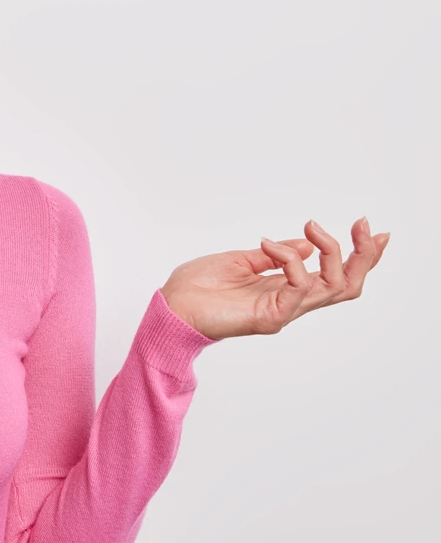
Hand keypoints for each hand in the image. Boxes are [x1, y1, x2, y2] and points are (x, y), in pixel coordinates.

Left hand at [159, 217, 389, 340]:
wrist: (171, 307)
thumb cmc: (198, 286)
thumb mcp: (241, 260)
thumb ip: (275, 255)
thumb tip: (306, 245)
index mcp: (285, 288)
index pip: (334, 275)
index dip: (360, 256)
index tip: (371, 229)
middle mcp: (290, 301)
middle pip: (347, 285)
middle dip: (364, 255)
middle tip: (363, 225)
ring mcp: (283, 311)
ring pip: (334, 288)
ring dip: (331, 251)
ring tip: (312, 227)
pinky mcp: (270, 317)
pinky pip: (298, 288)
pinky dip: (290, 260)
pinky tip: (268, 245)